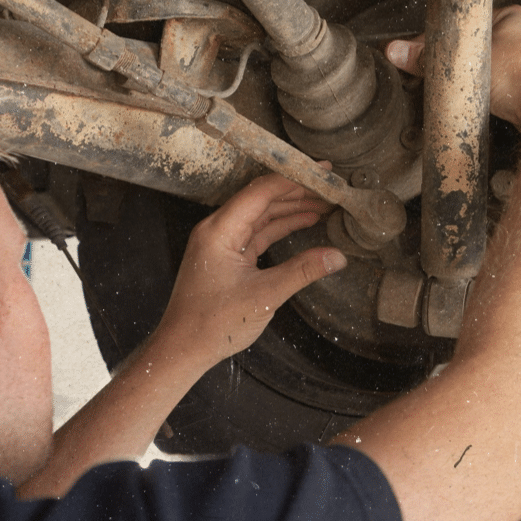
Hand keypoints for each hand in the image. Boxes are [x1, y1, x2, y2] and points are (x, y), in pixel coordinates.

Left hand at [156, 170, 346, 366]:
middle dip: (297, 191)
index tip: (322, 171)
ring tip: (325, 202)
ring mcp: (222, 241)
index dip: (294, 178)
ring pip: (262, 215)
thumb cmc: (213, 323)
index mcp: (220, 230)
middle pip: (262, 199)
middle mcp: (218, 228)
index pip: (261, 192)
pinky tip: (305, 221)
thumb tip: (337, 256)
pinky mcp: (228, 255)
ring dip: (291, 208)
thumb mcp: (264, 296)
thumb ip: (302, 271)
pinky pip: (258, 232)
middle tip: (330, 186)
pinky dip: (281, 226)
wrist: (182, 348)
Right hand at [385, 5, 520, 131]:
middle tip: (443, 79)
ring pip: (485, 73)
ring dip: (471, 85)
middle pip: (472, 50)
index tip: (422, 58)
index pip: (461, 26)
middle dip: (455, 66)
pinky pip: (498, 92)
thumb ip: (425, 58)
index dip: (439, 43)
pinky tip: (482, 106)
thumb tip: (396, 51)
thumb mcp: (462, 63)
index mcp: (508, 16)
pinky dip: (488, 100)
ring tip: (464, 94)